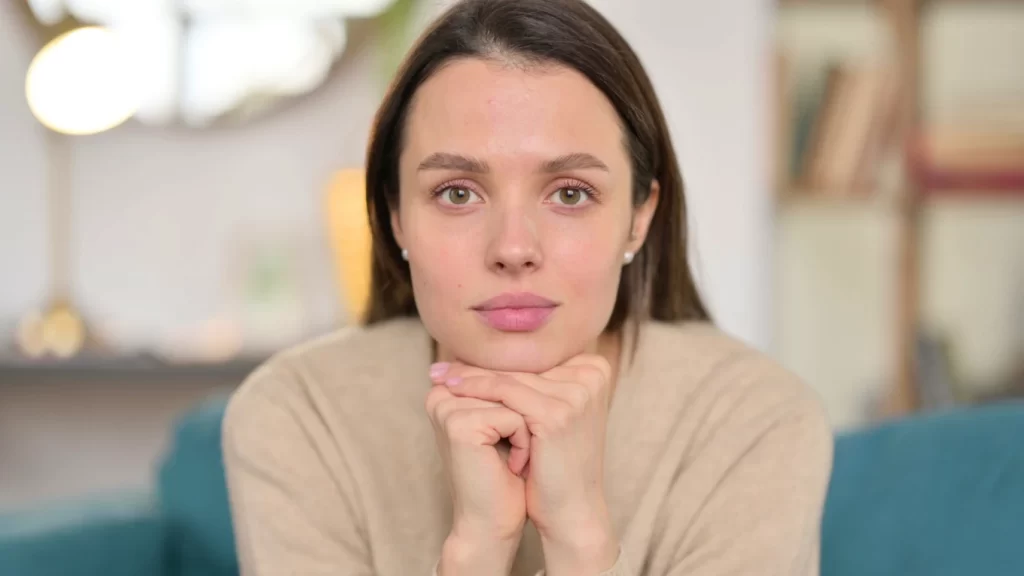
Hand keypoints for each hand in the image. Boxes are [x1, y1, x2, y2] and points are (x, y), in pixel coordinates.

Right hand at [425, 378, 529, 574]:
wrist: (495, 521)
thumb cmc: (508, 473)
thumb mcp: (511, 422)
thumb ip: (514, 385)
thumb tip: (547, 348)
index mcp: (449, 387)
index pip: (504, 370)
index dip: (527, 400)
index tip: (520, 433)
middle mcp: (441, 392)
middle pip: (510, 380)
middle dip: (528, 414)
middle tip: (523, 448)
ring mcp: (447, 407)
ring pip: (515, 396)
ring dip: (529, 429)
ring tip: (520, 458)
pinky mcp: (458, 424)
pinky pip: (513, 417)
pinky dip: (525, 444)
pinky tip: (514, 467)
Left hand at [432, 355, 619, 574]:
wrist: (572, 509)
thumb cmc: (557, 463)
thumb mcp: (553, 413)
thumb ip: (536, 382)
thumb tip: (493, 352)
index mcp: (595, 369)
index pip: (534, 357)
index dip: (494, 358)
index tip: (458, 358)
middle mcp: (591, 375)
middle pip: (522, 365)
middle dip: (478, 366)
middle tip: (441, 366)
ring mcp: (577, 394)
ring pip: (510, 377)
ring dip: (470, 377)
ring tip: (440, 377)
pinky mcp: (557, 413)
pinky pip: (506, 392)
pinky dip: (475, 390)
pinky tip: (452, 390)